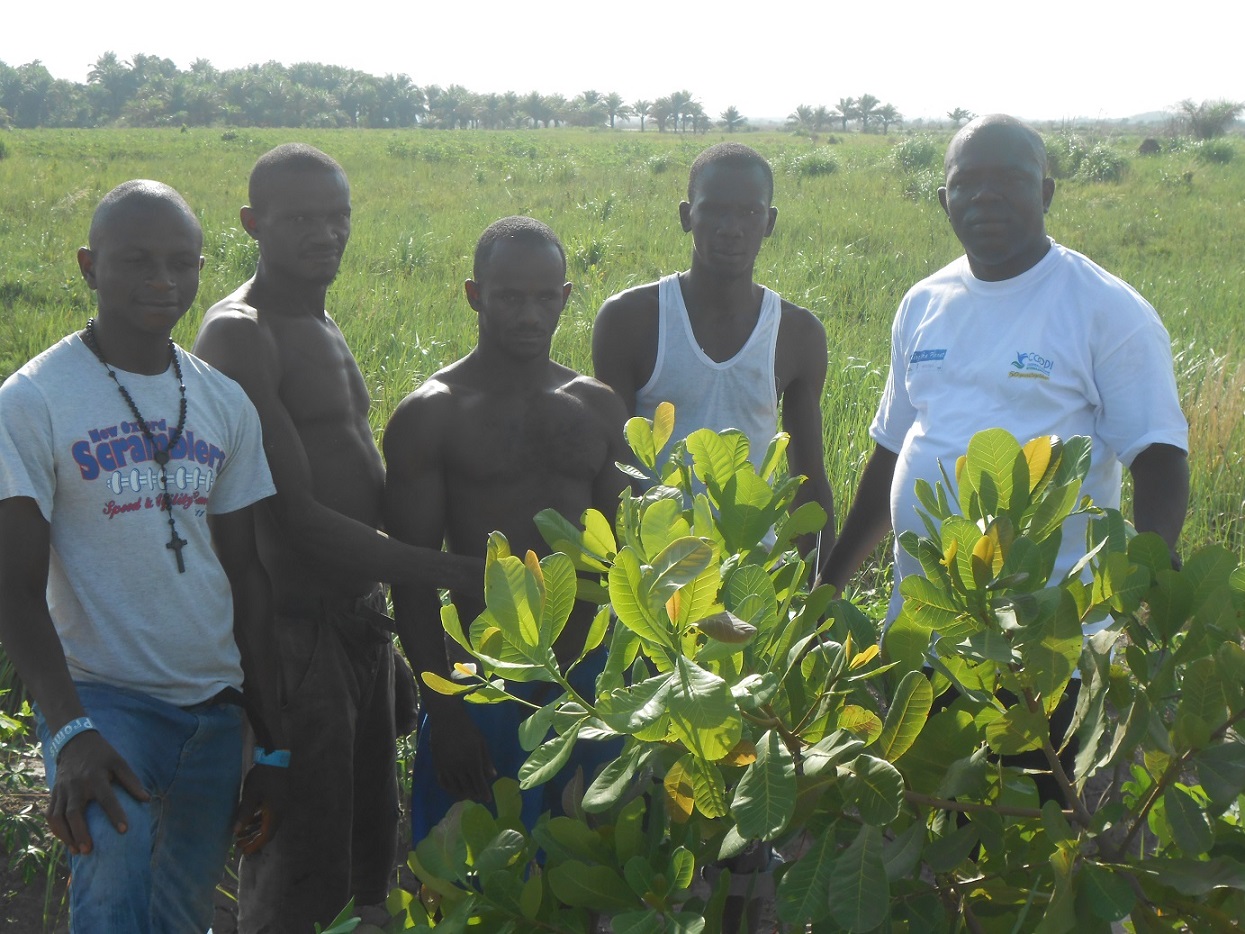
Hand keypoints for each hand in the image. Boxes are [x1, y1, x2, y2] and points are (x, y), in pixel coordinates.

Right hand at [46, 731, 148, 855]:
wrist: (74, 742)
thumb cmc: (102, 755)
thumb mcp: (119, 762)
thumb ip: (132, 781)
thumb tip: (147, 799)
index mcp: (95, 777)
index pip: (106, 799)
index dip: (115, 814)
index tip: (124, 830)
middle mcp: (76, 785)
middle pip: (75, 813)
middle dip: (81, 833)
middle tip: (89, 850)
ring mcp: (62, 790)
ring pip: (58, 817)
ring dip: (66, 836)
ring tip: (77, 851)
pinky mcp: (53, 793)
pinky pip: (50, 814)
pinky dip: (56, 829)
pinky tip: (65, 840)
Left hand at [233, 763, 288, 853]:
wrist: (275, 757)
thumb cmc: (262, 776)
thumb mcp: (250, 795)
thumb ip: (244, 814)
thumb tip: (236, 831)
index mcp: (275, 813)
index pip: (266, 835)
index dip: (255, 845)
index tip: (243, 851)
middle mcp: (280, 811)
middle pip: (267, 831)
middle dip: (253, 839)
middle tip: (238, 844)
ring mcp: (280, 804)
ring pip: (267, 823)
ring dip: (254, 829)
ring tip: (239, 834)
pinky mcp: (278, 798)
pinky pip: (268, 815)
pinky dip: (258, 820)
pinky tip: (247, 819)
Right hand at [427, 701, 495, 802]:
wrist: (446, 719)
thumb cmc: (468, 728)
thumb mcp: (481, 743)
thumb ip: (487, 760)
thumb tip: (493, 776)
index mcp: (472, 761)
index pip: (479, 783)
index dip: (484, 793)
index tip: (488, 800)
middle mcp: (459, 767)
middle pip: (468, 788)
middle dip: (475, 794)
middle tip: (479, 797)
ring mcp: (447, 768)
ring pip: (455, 788)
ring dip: (463, 794)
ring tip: (468, 795)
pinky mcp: (437, 766)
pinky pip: (443, 783)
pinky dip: (450, 789)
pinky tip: (454, 790)